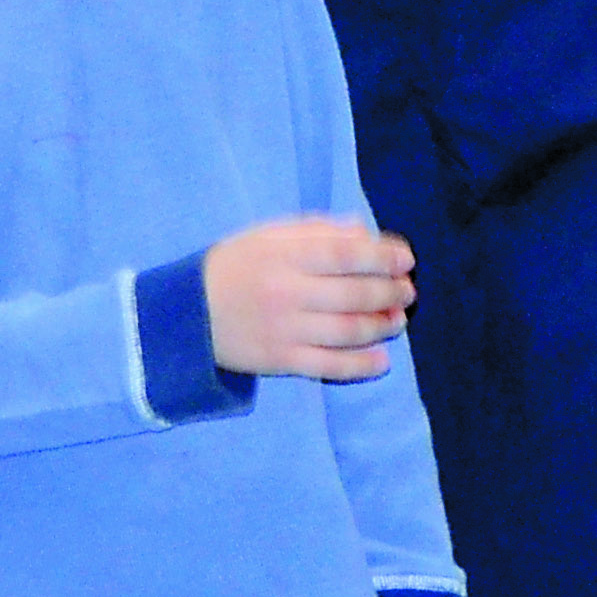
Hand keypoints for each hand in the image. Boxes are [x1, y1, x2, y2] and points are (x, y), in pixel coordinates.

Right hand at [202, 218, 414, 379]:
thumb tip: (364, 232)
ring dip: (381, 326)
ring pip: (347, 330)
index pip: (346, 254)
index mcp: (286, 254)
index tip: (406, 259)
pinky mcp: (282, 361)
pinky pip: (329, 366)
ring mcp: (287, 329)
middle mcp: (289, 291)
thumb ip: (317, 230)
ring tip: (398, 320)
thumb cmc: (236, 265)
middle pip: (353, 293)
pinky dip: (360, 366)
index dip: (383, 257)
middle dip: (389, 292)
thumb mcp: (270, 235)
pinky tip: (382, 362)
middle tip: (408, 291)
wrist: (188, 314)